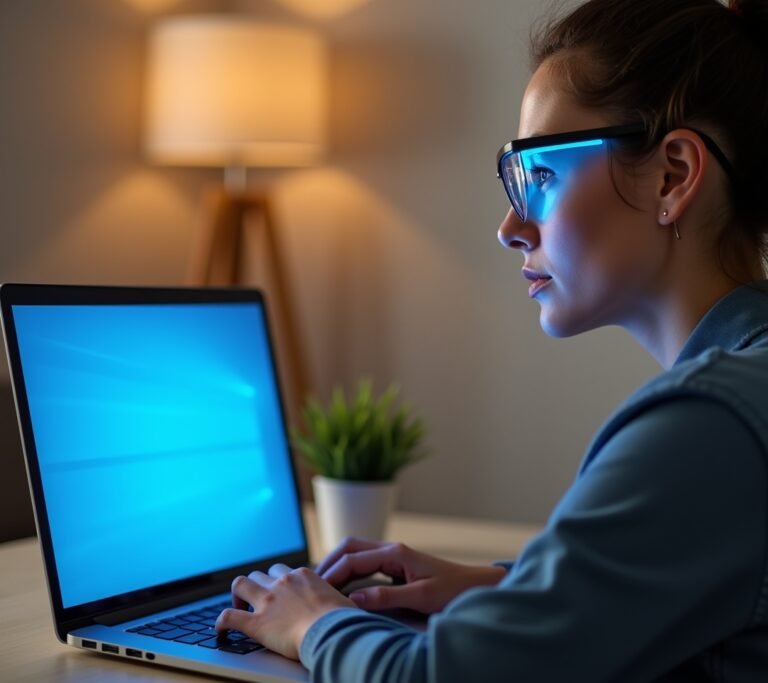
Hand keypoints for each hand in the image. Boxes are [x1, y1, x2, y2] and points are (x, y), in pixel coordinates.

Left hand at [215, 563, 355, 660]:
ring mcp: (267, 601)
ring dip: (237, 594)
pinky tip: (222, 631)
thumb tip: (347, 610)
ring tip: (239, 606)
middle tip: (258, 599)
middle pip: (261, 573)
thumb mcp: (343, 602)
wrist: (332, 632)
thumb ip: (337, 601)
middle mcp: (282, 583)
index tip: (280, 591)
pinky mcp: (256, 623)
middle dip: (257, 584)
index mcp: (303, 576)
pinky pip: (229, 617)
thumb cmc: (344, 620)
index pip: (284, 571)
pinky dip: (221, 622)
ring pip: (240, 584)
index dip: (279, 581)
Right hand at [316, 538, 506, 614]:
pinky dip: (349, 571)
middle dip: (328, 561)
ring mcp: (393, 556)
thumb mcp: (420, 597)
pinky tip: (342, 586)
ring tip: (321, 584)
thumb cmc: (452, 590)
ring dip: (338, 564)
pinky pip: (365, 563)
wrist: (475, 586)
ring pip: (356, 552)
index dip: (333, 573)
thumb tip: (354, 600)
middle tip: (311, 581)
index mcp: (395, 553)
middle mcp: (391, 549)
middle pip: (350, 546)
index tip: (317, 588)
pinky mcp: (395, 565)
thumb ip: (387, 597)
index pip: (353, 558)